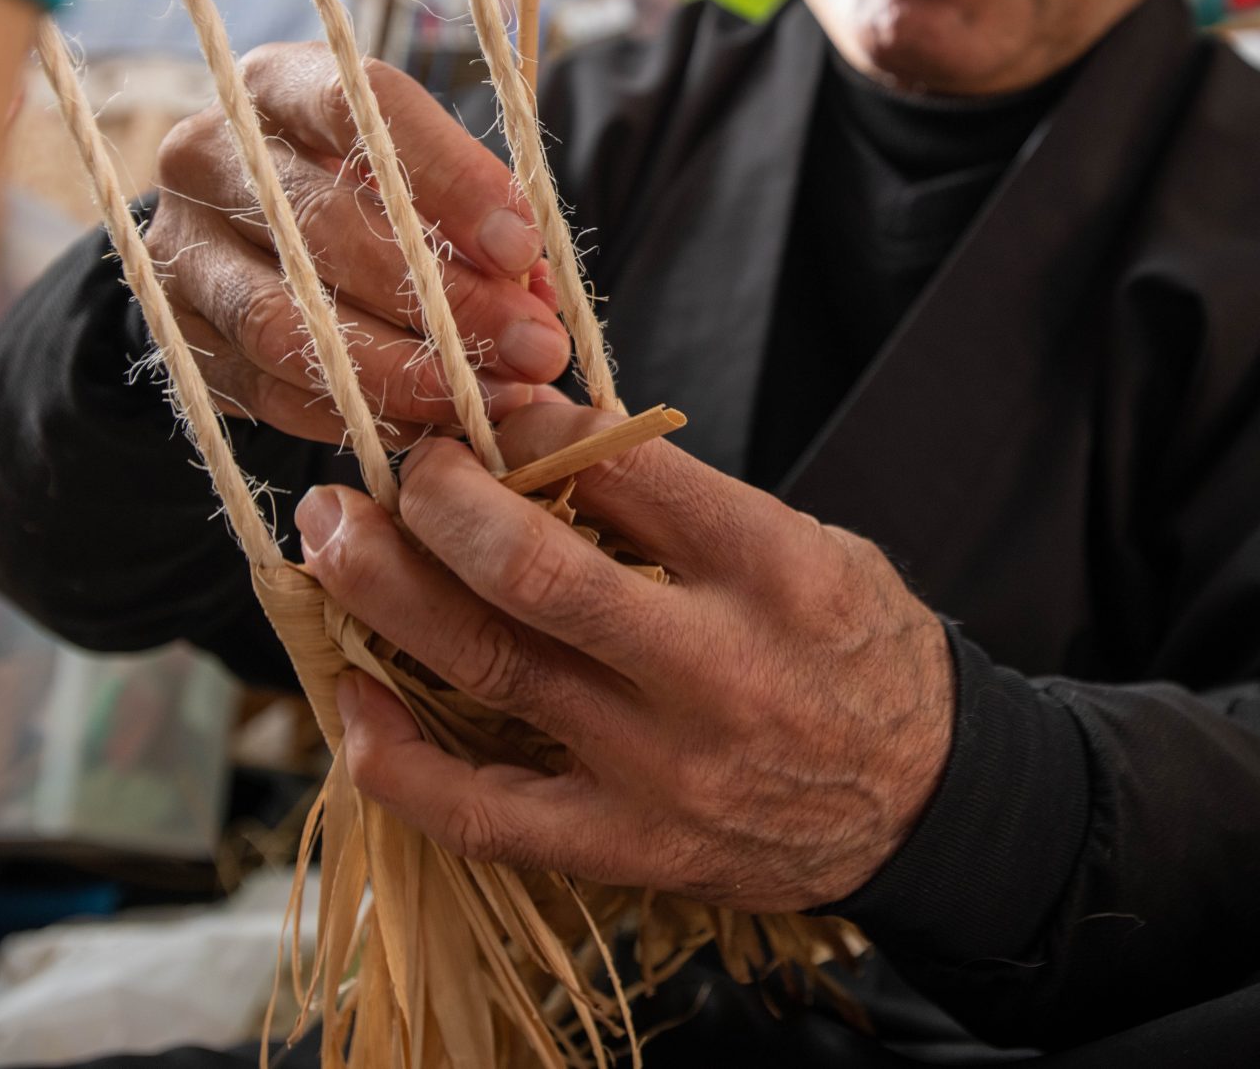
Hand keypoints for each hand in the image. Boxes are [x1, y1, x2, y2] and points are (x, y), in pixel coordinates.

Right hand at [145, 44, 567, 441]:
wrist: (246, 232)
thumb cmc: (362, 187)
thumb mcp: (417, 172)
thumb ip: (477, 216)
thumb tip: (537, 295)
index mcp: (276, 86)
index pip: (360, 109)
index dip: (449, 179)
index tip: (523, 248)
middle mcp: (209, 155)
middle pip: (324, 226)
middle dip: (444, 299)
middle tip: (532, 347)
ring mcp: (181, 250)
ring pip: (284, 321)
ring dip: (401, 372)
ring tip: (486, 399)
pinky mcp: (179, 337)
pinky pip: (268, 389)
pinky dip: (355, 415)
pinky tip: (429, 426)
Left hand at [294, 404, 955, 911]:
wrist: (928, 800)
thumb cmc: (856, 650)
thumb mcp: (809, 544)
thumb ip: (686, 503)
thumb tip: (540, 434)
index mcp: (771, 568)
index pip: (618, 468)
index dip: (527, 425)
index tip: (485, 412)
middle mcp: (714, 668)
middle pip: (533, 571)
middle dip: (435, 503)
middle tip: (387, 466)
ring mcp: (663, 768)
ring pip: (490, 671)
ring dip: (387, 596)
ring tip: (331, 540)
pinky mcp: (629, 847)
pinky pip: (482, 811)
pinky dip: (398, 758)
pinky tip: (351, 698)